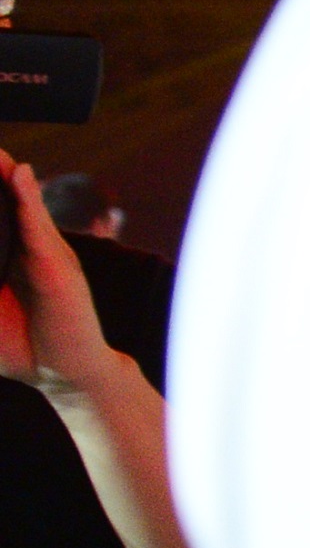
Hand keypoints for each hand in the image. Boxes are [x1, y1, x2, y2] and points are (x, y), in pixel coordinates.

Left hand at [0, 155, 109, 393]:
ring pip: (21, 205)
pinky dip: (28, 199)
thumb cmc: (22, 344)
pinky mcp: (59, 266)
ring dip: (6, 175)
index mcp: (10, 254)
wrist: (64, 372)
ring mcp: (47, 253)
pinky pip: (38, 227)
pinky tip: (18, 176)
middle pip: (7, 199)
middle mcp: (29, 247)